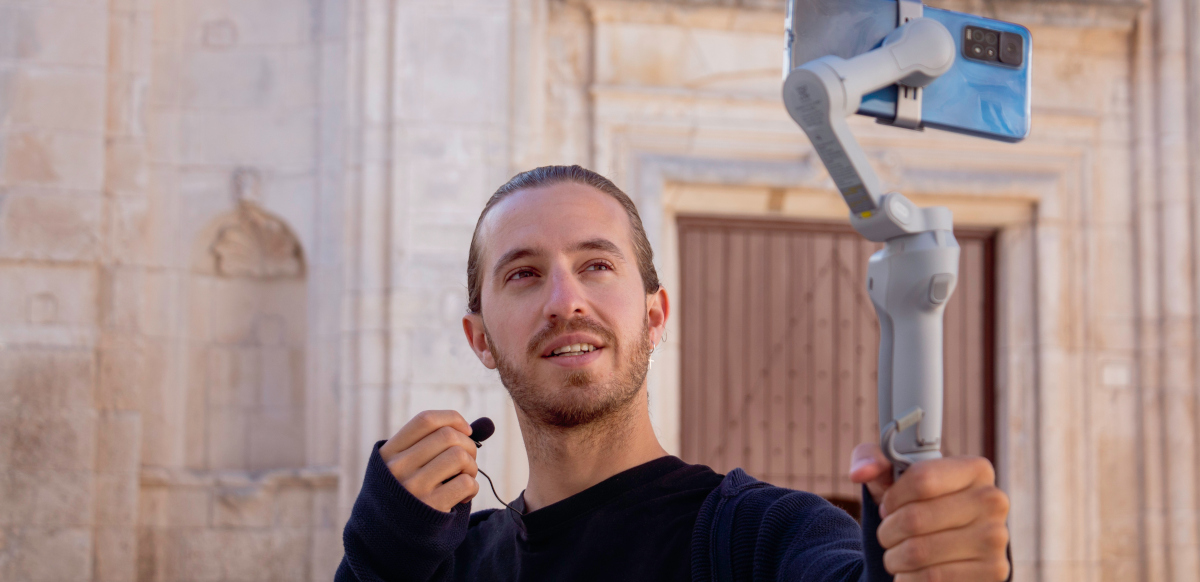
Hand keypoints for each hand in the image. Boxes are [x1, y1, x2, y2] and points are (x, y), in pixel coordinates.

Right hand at [379, 410, 480, 511]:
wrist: (389, 537)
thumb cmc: (409, 492)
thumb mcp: (406, 465)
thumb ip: (436, 443)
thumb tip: (487, 424)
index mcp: (389, 452)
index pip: (426, 420)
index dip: (453, 418)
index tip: (466, 430)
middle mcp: (397, 467)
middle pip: (448, 436)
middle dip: (468, 444)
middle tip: (468, 459)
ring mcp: (413, 488)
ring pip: (459, 456)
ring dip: (471, 466)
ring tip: (465, 476)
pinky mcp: (430, 508)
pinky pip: (466, 483)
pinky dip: (473, 487)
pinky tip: (463, 495)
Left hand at [849, 444, 1009, 580]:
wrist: (939, 546)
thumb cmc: (913, 503)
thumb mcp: (891, 475)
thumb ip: (870, 459)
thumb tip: (861, 472)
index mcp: (975, 469)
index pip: (922, 479)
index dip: (893, 497)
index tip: (888, 506)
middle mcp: (993, 501)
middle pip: (915, 519)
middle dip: (888, 530)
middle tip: (888, 533)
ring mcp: (996, 539)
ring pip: (919, 552)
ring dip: (895, 556)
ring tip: (897, 553)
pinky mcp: (994, 572)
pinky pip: (932, 578)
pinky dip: (908, 577)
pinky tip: (911, 571)